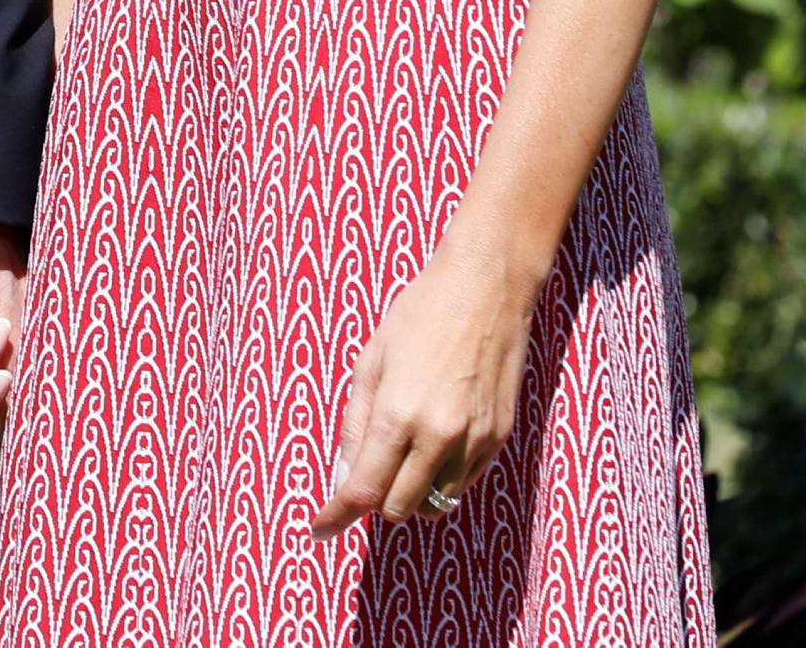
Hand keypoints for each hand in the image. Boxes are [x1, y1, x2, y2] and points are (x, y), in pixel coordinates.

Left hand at [310, 224, 540, 537]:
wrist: (487, 289)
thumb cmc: (420, 313)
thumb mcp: (371, 359)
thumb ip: (356, 421)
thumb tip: (346, 472)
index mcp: (399, 413)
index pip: (363, 489)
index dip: (336, 515)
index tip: (319, 529)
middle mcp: (439, 437)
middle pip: (397, 507)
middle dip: (374, 499)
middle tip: (364, 471)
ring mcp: (474, 442)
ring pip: (434, 505)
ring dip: (410, 494)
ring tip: (401, 453)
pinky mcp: (499, 441)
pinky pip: (463, 485)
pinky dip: (441, 480)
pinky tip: (432, 444)